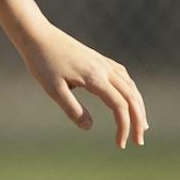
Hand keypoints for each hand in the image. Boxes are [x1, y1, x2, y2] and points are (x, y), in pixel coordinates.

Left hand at [16, 24, 148, 148]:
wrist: (38, 35)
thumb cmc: (42, 62)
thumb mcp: (53, 89)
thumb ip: (72, 109)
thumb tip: (89, 127)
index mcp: (95, 77)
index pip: (119, 106)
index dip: (124, 126)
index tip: (120, 145)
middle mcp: (104, 69)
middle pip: (131, 97)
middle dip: (138, 120)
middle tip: (139, 142)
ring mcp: (103, 62)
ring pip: (130, 86)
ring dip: (138, 106)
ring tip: (141, 125)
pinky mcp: (99, 60)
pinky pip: (123, 77)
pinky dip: (131, 91)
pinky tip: (129, 99)